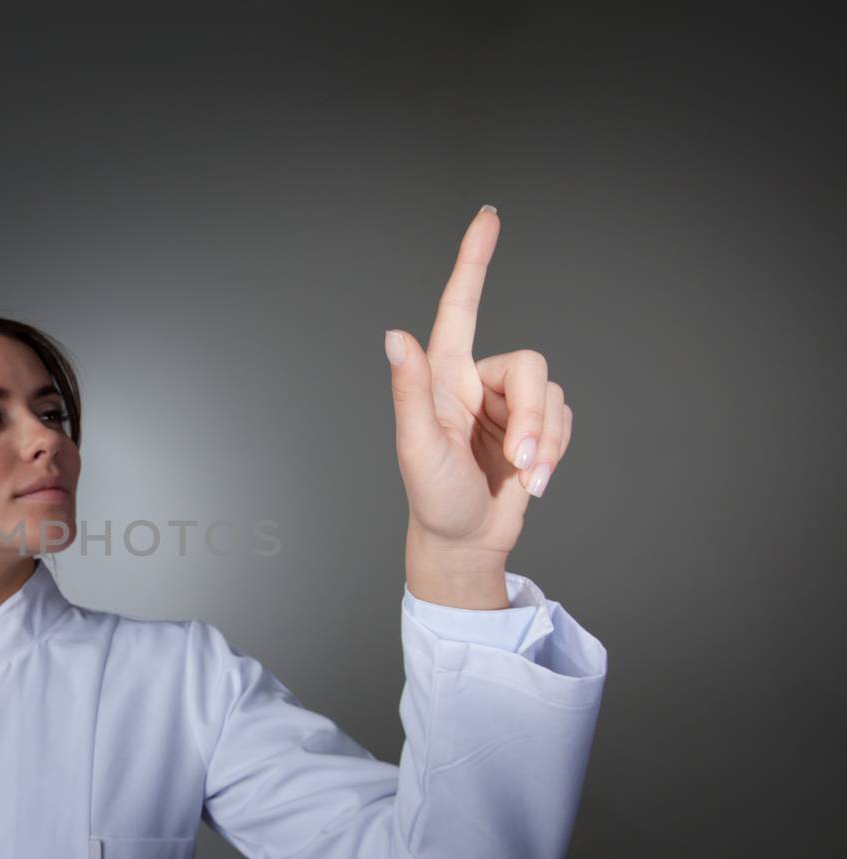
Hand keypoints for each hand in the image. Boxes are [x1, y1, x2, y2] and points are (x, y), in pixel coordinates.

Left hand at [385, 206, 573, 564]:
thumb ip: (410, 390)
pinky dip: (556, 453)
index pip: (460, 306)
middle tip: (525, 464)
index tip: (489, 217)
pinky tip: (535, 481)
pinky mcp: (533, 428)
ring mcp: (507, 405)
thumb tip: (394, 336)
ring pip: (552, 397)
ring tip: (526, 479)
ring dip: (547, 443)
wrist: (464, 542)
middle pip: (531, 366)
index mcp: (444, 376)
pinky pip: (564, 421)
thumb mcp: (417, 446)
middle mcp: (477, 381)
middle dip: (535, 419)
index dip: (474, 260)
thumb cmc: (432, 498)